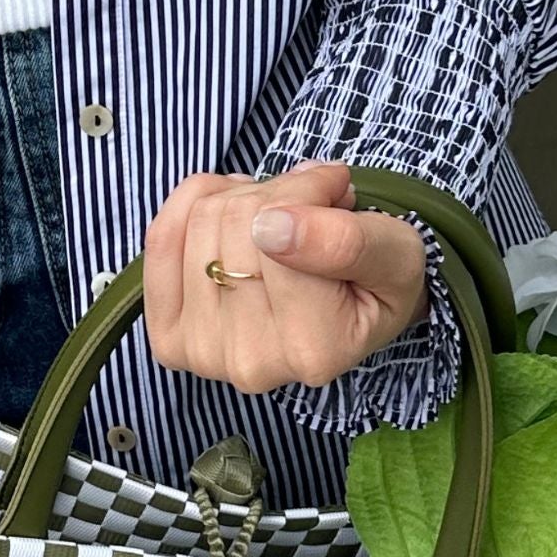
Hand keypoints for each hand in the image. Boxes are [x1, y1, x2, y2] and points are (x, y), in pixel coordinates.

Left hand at [143, 161, 428, 394]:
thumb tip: (273, 226)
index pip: (281, 234)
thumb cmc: (377, 281)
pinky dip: (193, 207)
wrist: (346, 315)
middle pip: (238, 224)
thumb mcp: (395, 253)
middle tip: (305, 209)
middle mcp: (254, 365)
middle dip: (275, 194)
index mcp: (316, 351)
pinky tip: (229, 218)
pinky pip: (161, 240)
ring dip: (239, 199)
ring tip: (274, 220)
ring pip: (201, 221)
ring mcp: (204, 355)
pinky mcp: (171, 338)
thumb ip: (348, 240)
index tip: (336, 197)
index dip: (309, 191)